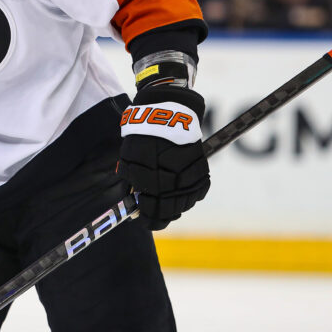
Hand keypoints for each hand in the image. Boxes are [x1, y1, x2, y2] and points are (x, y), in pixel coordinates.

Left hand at [116, 85, 209, 230]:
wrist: (168, 112)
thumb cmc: (143, 135)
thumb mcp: (129, 158)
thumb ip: (131, 182)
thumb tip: (132, 204)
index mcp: (152, 178)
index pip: (152, 210)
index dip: (147, 218)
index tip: (142, 219)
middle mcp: (173, 179)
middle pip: (170, 209)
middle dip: (160, 214)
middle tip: (153, 214)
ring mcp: (190, 175)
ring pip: (186, 202)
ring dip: (176, 206)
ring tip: (166, 203)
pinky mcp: (202, 168)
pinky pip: (199, 191)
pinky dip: (191, 195)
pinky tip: (181, 194)